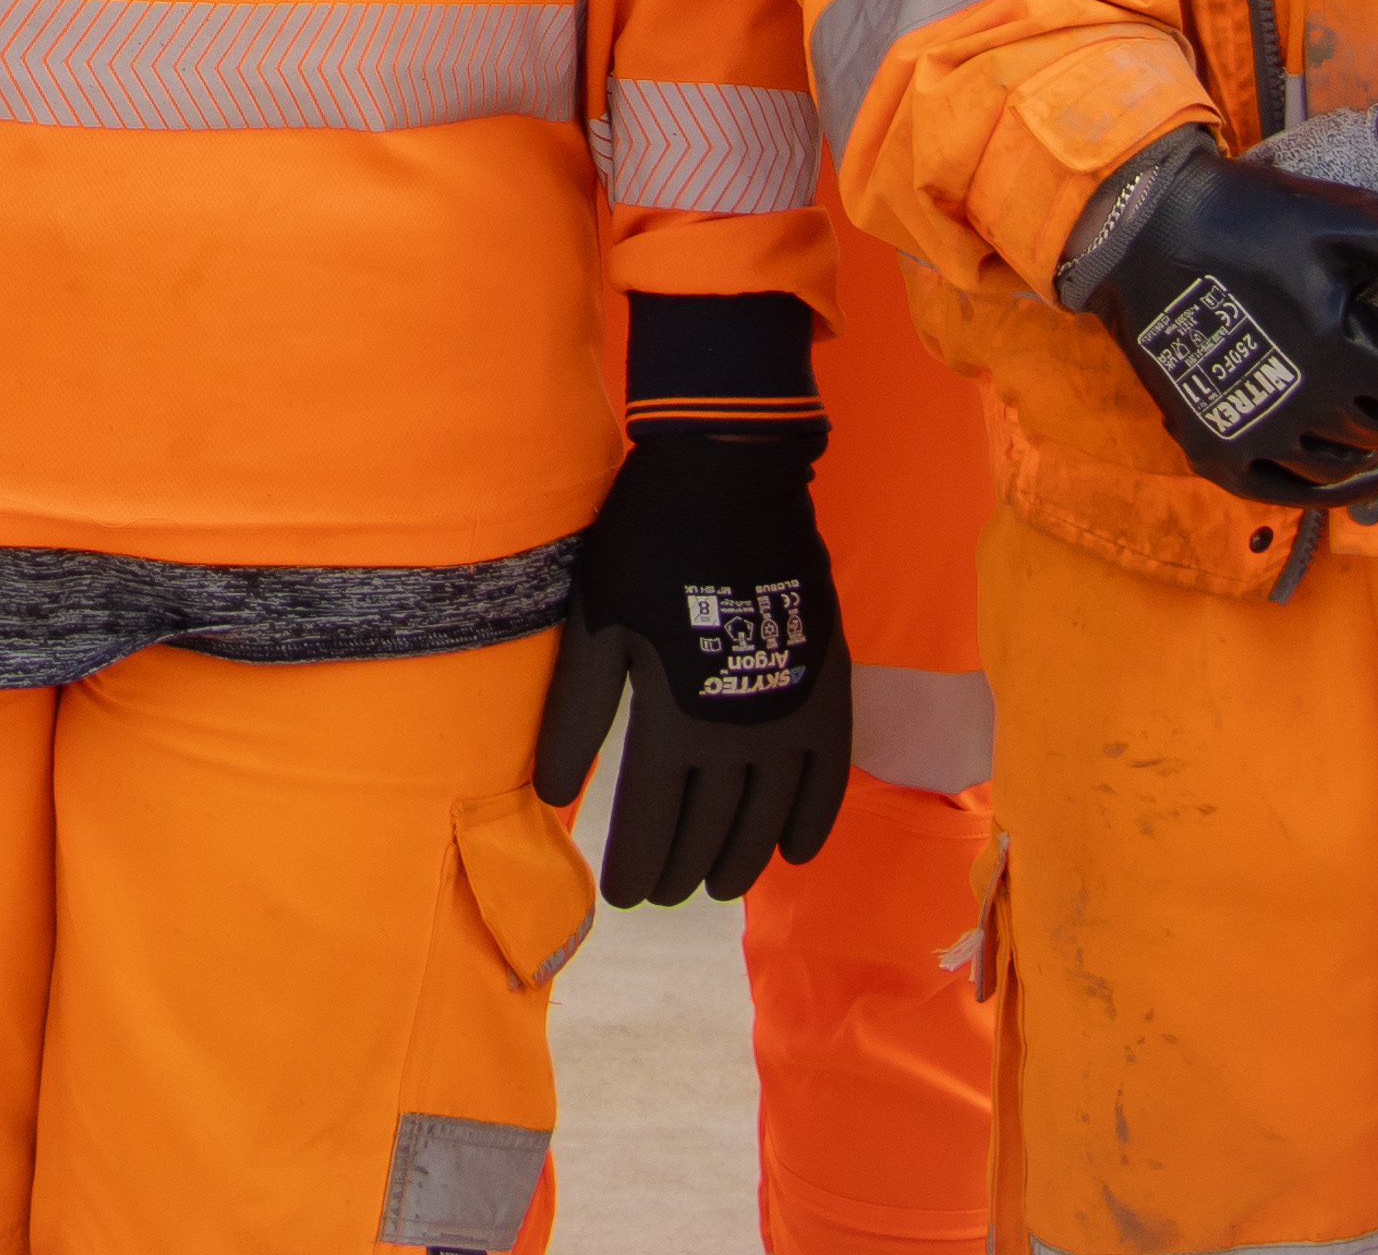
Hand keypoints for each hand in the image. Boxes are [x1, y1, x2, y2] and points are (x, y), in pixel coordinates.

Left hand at [533, 436, 858, 905]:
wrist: (731, 483)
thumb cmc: (645, 551)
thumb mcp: (594, 627)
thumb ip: (576, 716)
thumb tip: (550, 794)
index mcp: (672, 721)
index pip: (652, 823)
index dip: (635, 865)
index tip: (620, 895)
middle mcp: (737, 735)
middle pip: (709, 830)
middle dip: (681, 870)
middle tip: (662, 894)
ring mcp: (789, 716)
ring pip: (766, 817)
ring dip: (740, 860)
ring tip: (718, 886)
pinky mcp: (827, 690)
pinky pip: (827, 777)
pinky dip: (812, 822)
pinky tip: (794, 852)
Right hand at [1072, 128, 1377, 512]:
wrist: (1137, 229)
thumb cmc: (1255, 218)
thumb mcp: (1357, 222)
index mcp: (1341, 352)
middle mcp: (1300, 410)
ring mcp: (1254, 439)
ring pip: (1349, 468)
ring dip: (1372, 434)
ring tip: (1366, 390)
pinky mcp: (1215, 454)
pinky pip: (1290, 497)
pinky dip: (1325, 485)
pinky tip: (1341, 459)